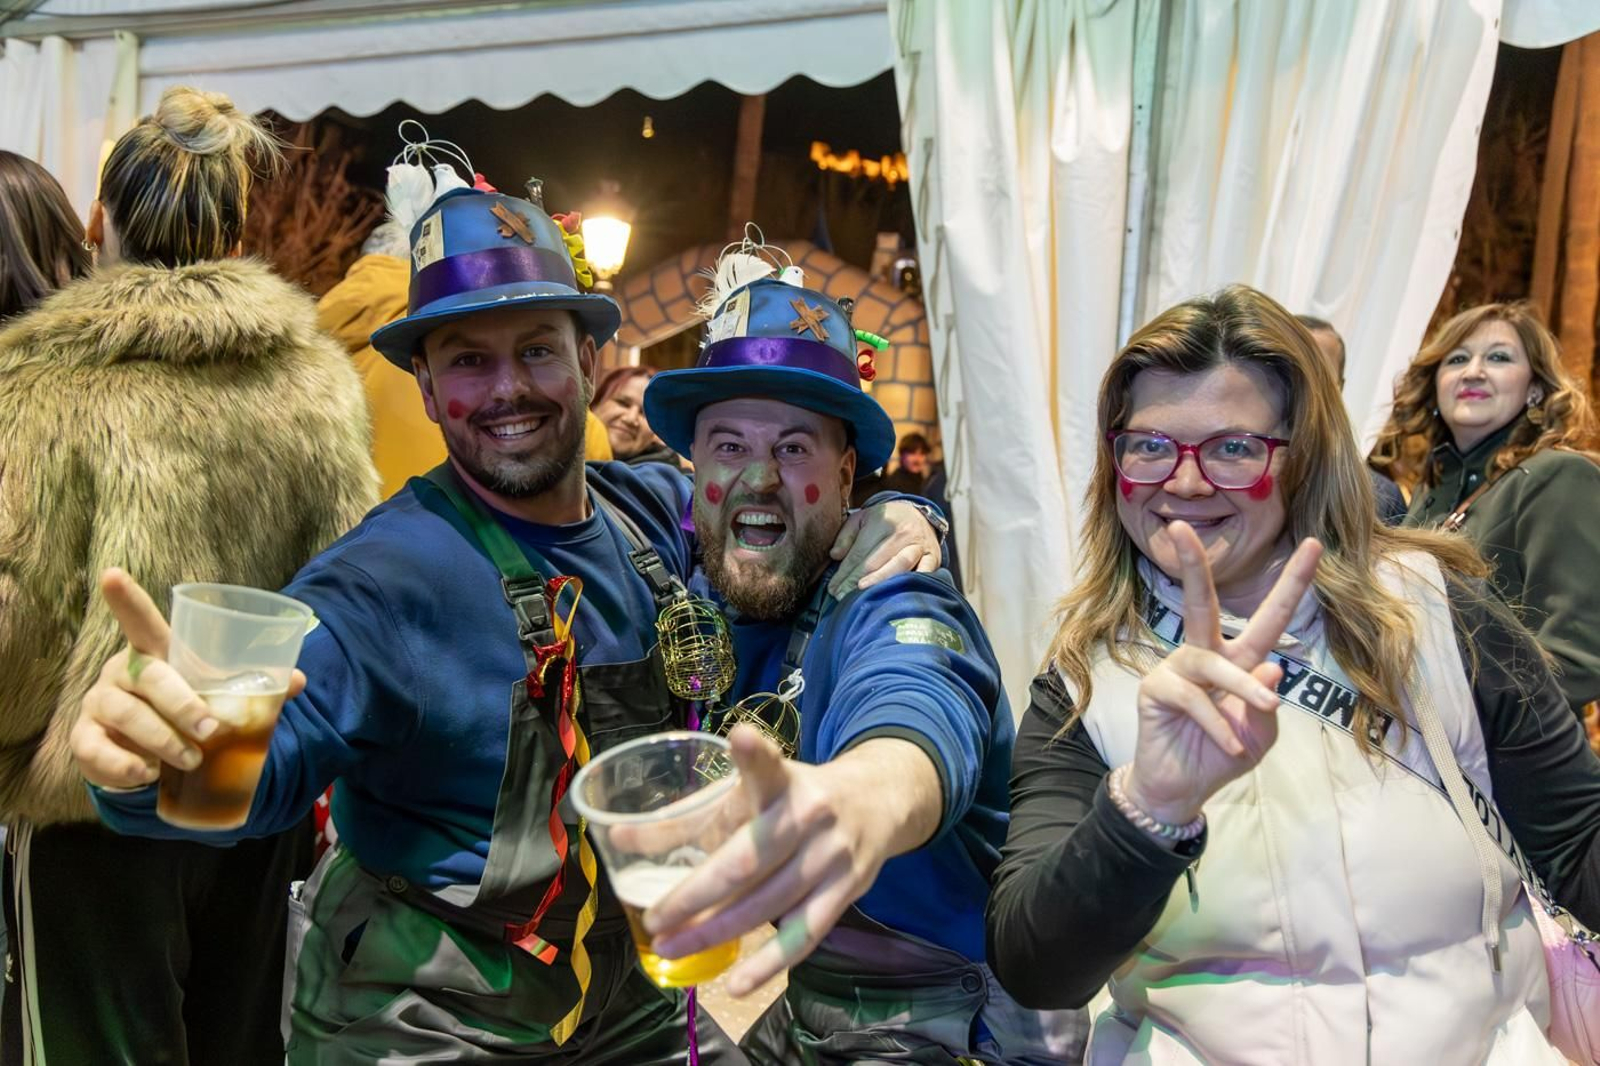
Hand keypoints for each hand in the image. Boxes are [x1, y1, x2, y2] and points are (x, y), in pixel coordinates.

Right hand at [70, 569, 304, 789]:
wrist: (142, 755)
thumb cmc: (181, 711)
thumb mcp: (212, 694)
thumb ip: (248, 685)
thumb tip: (299, 680)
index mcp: (154, 653)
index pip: (140, 622)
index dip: (126, 599)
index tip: (111, 574)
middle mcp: (120, 672)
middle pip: (148, 676)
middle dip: (181, 704)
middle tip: (210, 729)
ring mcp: (99, 704)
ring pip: (126, 713)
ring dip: (162, 739)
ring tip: (191, 759)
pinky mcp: (84, 738)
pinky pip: (96, 749)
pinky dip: (124, 765)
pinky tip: (147, 774)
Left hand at [642, 726, 902, 995]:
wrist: (877, 801)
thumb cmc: (794, 797)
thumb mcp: (747, 793)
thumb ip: (687, 818)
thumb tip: (617, 841)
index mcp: (783, 781)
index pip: (768, 766)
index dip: (754, 754)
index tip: (740, 738)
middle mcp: (810, 815)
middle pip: (748, 861)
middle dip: (696, 895)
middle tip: (654, 920)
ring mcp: (831, 856)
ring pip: (768, 904)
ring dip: (716, 932)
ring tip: (671, 949)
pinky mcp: (846, 891)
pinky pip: (804, 935)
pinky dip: (769, 964)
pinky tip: (736, 984)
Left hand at [827, 500, 940, 596]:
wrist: (919, 514)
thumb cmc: (885, 521)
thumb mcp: (862, 519)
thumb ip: (846, 536)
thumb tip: (835, 555)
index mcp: (883, 523)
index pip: (860, 553)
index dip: (845, 573)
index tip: (833, 589)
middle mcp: (902, 533)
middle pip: (876, 561)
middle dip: (856, 581)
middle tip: (842, 596)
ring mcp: (919, 546)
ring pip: (899, 566)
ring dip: (880, 581)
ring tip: (864, 595)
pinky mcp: (933, 557)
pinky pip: (924, 572)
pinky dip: (913, 583)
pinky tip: (898, 595)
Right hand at [1125, 523, 1322, 826]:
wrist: (1182, 788)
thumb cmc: (1222, 754)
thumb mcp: (1260, 736)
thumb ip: (1265, 706)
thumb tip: (1272, 665)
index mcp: (1239, 659)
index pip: (1269, 617)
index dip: (1292, 583)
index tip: (1315, 544)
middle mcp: (1206, 655)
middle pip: (1202, 604)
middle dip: (1194, 566)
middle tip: (1180, 528)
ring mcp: (1177, 670)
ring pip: (1213, 662)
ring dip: (1241, 686)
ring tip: (1261, 711)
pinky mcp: (1156, 691)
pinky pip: (1195, 699)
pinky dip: (1218, 724)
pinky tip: (1228, 744)